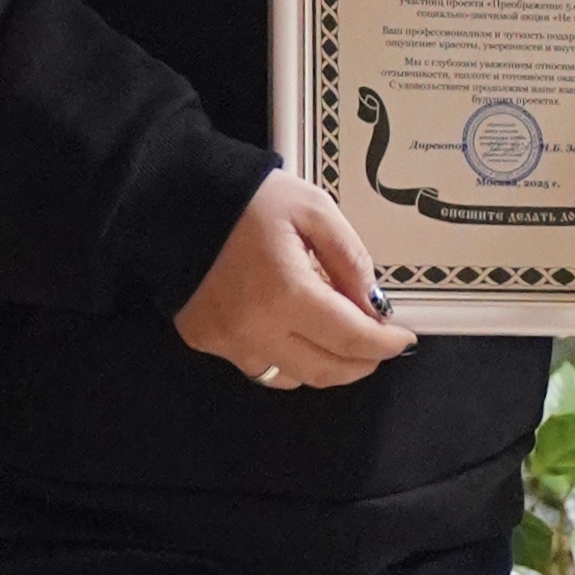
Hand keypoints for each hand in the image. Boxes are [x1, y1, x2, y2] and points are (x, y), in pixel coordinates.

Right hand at [176, 169, 412, 388]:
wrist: (171, 195)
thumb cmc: (248, 197)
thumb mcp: (314, 209)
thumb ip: (350, 257)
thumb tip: (374, 303)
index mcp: (287, 293)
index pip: (350, 339)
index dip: (384, 345)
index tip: (403, 338)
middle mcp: (256, 329)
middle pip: (325, 371)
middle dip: (361, 364)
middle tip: (377, 347)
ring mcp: (226, 341)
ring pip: (292, 378)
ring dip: (324, 365)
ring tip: (336, 337)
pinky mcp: (205, 341)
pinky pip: (258, 366)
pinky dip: (286, 358)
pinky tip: (293, 332)